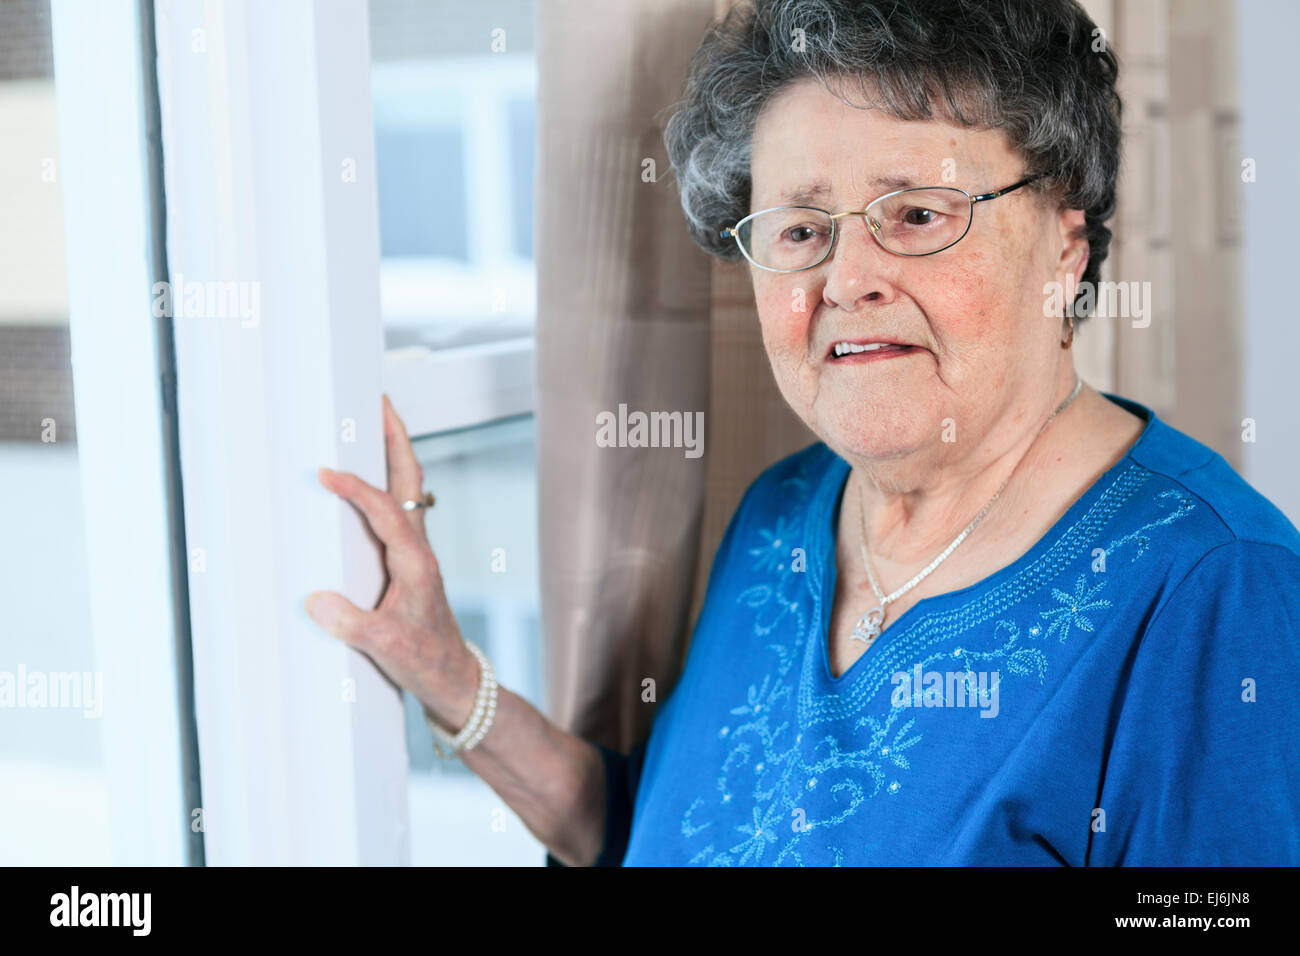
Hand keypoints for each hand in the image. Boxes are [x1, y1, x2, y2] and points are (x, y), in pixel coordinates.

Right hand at [305, 394, 473, 718]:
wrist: (452, 678)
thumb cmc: (425, 660)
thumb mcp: (385, 646)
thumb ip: (351, 624)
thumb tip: (317, 600)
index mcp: (415, 560)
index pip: (384, 509)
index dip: (355, 487)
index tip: (325, 472)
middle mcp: (419, 548)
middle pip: (409, 480)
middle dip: (394, 438)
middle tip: (377, 401)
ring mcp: (416, 552)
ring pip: (405, 490)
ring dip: (391, 455)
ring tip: (369, 424)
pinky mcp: (408, 561)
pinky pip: (396, 510)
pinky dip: (383, 484)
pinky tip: (363, 482)